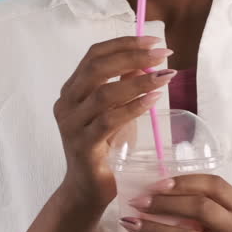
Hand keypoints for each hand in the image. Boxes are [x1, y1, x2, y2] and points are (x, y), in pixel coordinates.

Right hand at [54, 35, 175, 211]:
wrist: (87, 190)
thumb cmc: (105, 149)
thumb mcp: (116, 111)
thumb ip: (123, 86)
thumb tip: (144, 60)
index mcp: (72, 90)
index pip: (94, 55)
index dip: (124, 43)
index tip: (153, 41)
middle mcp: (66, 104)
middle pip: (97, 68)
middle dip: (133, 56)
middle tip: (162, 55)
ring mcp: (71, 125)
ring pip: (104, 93)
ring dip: (138, 81)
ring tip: (164, 76)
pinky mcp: (83, 146)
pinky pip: (109, 120)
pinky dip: (134, 106)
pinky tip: (153, 99)